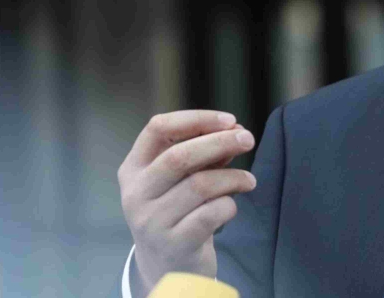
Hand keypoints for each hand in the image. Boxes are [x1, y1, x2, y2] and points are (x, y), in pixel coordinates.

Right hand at [117, 110, 256, 297]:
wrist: (168, 265)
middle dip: (220, 142)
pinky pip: (211, 214)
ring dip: (233, 177)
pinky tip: (232, 206)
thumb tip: (236, 130)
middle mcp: (135, 194)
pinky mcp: (173, 245)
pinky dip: (229, 204)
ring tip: (249, 180)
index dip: (197, 119)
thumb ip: (206, 153)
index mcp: (133, 169)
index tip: (230, 120)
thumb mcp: (184, 178)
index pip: (158, 128)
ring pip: (200, 185)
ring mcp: (151, 222)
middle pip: (180, 156)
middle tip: (249, 139)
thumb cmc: (180, 209)